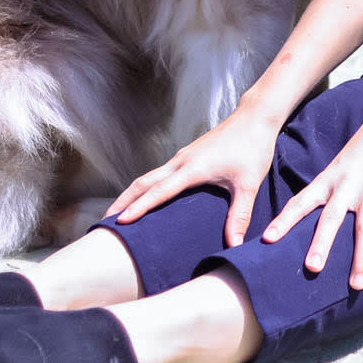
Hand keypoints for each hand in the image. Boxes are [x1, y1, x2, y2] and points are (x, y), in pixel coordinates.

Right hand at [105, 111, 278, 246]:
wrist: (256, 118)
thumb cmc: (253, 149)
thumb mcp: (248, 185)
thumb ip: (240, 215)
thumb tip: (234, 245)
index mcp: (191, 168)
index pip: (159, 191)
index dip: (139, 207)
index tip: (120, 221)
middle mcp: (181, 161)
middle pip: (143, 182)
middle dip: (123, 201)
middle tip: (106, 222)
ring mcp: (182, 157)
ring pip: (148, 176)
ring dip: (131, 193)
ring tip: (118, 214)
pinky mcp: (187, 156)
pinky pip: (159, 173)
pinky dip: (146, 187)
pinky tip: (147, 198)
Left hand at [260, 118, 362, 289]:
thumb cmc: (359, 150)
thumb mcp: (335, 167)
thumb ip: (323, 192)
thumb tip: (304, 217)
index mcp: (328, 182)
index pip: (301, 203)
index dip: (284, 221)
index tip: (267, 239)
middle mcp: (347, 188)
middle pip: (332, 219)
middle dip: (321, 244)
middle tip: (311, 267)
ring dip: (362, 258)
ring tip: (356, 285)